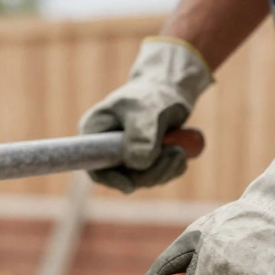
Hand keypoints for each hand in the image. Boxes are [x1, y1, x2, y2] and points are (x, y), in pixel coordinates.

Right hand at [80, 38, 212, 192]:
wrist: (169, 89)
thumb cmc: (153, 94)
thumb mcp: (146, 110)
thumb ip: (141, 135)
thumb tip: (138, 164)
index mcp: (94, 133)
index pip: (94, 166)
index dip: (110, 179)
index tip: (129, 186)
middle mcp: (106, 148)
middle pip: (121, 177)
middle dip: (149, 173)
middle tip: (175, 156)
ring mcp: (124, 156)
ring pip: (141, 179)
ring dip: (164, 171)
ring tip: (180, 151)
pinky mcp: (142, 160)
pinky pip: (155, 176)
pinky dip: (170, 169)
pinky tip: (181, 153)